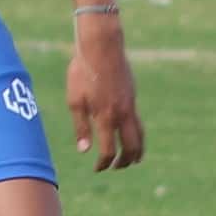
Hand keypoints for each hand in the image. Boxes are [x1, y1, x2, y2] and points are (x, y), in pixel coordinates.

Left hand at [66, 17, 143, 170]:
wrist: (102, 47)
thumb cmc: (82, 72)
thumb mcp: (75, 100)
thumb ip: (81, 127)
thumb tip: (85, 151)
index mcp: (105, 117)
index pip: (108, 150)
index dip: (103, 162)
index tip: (98, 168)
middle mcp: (122, 114)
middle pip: (131, 147)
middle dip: (125, 161)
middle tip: (116, 167)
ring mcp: (130, 105)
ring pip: (140, 134)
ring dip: (136, 150)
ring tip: (131, 158)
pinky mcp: (132, 96)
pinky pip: (138, 120)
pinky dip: (136, 133)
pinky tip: (128, 133)